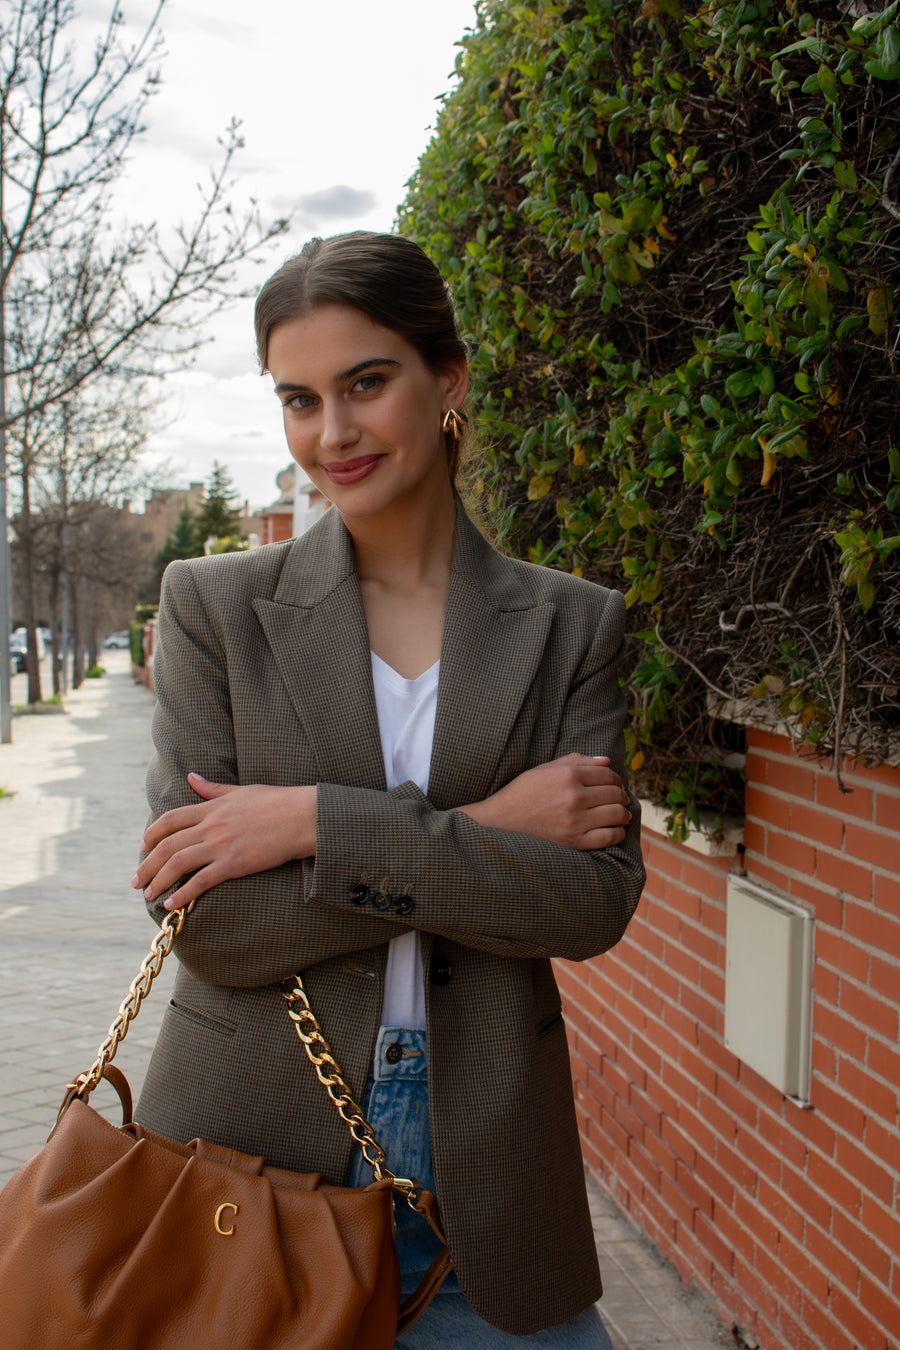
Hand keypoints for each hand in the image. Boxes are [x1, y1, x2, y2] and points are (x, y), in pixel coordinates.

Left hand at [132, 774, 316, 910]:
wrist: (303, 816)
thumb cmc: (277, 802)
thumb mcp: (240, 790)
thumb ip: (212, 788)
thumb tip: (191, 777)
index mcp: (211, 807)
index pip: (170, 820)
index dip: (152, 834)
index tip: (143, 847)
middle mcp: (210, 826)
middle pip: (167, 846)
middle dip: (147, 866)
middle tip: (136, 881)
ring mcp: (221, 845)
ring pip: (177, 864)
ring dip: (158, 882)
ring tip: (148, 896)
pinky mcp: (234, 864)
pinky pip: (201, 881)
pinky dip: (183, 894)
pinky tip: (172, 905)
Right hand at [458, 753, 631, 850]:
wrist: (501, 823)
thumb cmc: (523, 793)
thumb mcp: (545, 770)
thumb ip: (576, 761)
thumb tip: (607, 760)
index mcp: (568, 775)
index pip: (607, 773)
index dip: (615, 778)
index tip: (616, 783)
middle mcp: (574, 797)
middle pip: (615, 793)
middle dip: (621, 795)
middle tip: (621, 798)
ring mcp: (576, 821)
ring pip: (617, 814)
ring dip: (623, 813)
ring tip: (621, 814)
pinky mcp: (576, 842)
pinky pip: (610, 837)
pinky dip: (618, 832)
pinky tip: (614, 830)